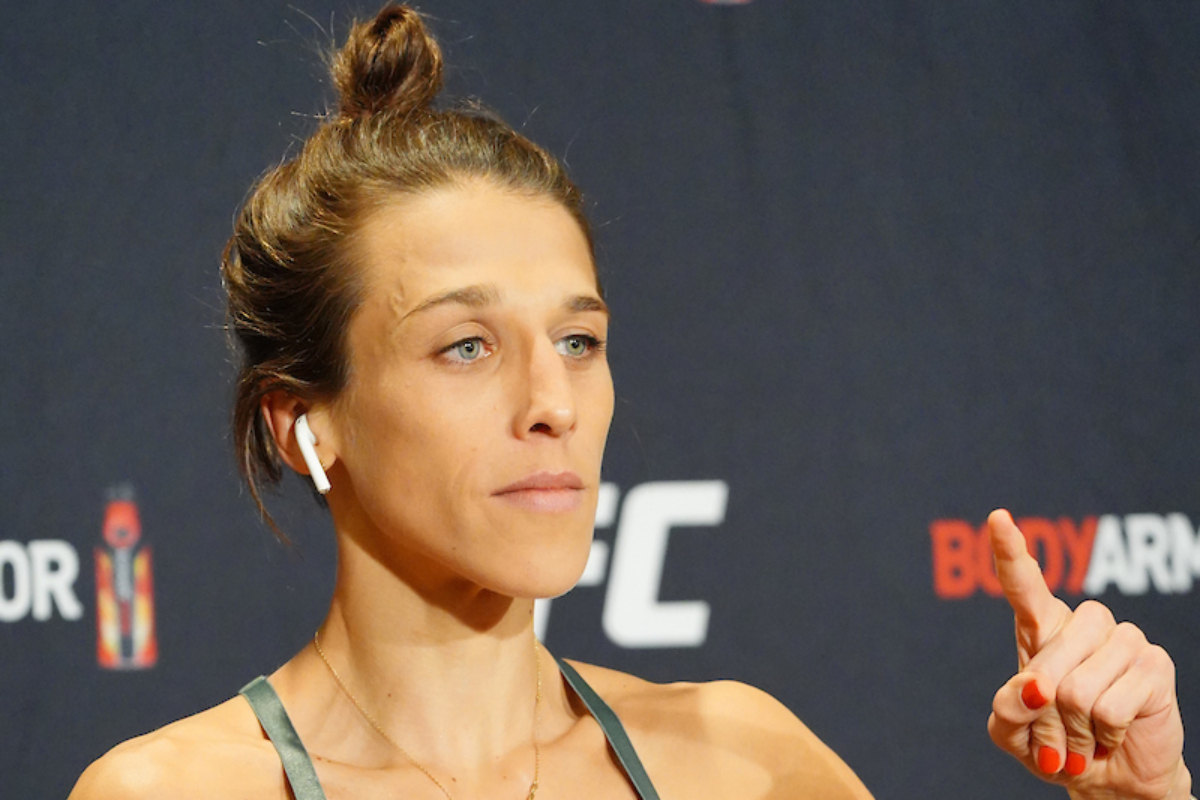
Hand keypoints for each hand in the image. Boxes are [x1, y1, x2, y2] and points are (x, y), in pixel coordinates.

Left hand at [985, 509, 1189, 799]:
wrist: (1111, 776)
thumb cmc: (1055, 744)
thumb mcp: (1012, 733)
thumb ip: (1007, 710)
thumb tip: (1036, 687)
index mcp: (1040, 627)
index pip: (1023, 584)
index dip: (1010, 550)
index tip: (998, 518)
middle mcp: (1083, 624)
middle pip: (1047, 661)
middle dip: (1045, 713)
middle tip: (1059, 735)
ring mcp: (1122, 639)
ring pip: (1078, 689)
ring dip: (1075, 727)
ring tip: (1087, 733)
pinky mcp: (1154, 664)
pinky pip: (1110, 707)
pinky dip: (1103, 734)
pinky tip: (1112, 733)